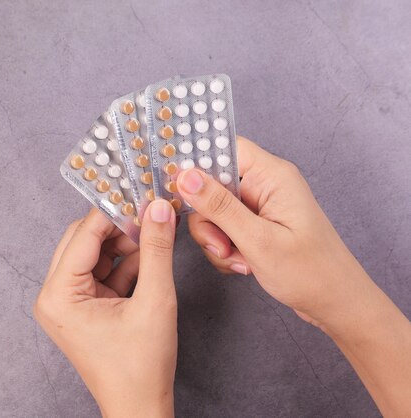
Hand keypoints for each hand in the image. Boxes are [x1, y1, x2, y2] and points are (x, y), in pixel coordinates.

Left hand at [34, 199, 176, 417]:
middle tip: (149, 213)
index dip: (113, 211)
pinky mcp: (82, 307)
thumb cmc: (140, 366)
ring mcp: (67, 302)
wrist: (139, 407)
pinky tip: (149, 256)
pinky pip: (101, 272)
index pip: (83, 235)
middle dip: (118, 227)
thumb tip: (158, 209)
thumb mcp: (154, 301)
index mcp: (59, 295)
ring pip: (94, 254)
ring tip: (154, 234)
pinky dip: (125, 263)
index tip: (138, 192)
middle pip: (84, 241)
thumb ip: (156, 250)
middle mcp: (55, 296)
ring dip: (124, 244)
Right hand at [177, 136, 410, 415]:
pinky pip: (224, 227)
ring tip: (237, 260)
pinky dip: (225, 248)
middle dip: (208, 218)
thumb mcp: (258, 240)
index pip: (225, 148)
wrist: (335, 303)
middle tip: (221, 245)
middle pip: (212, 184)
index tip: (175, 186)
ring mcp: (260, 206)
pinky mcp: (257, 224)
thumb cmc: (309, 272)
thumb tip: (185, 176)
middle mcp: (265, 184)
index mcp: (272, 176)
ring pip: (214, 210)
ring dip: (216, 239)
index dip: (196, 162)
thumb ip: (219, 206)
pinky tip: (242, 264)